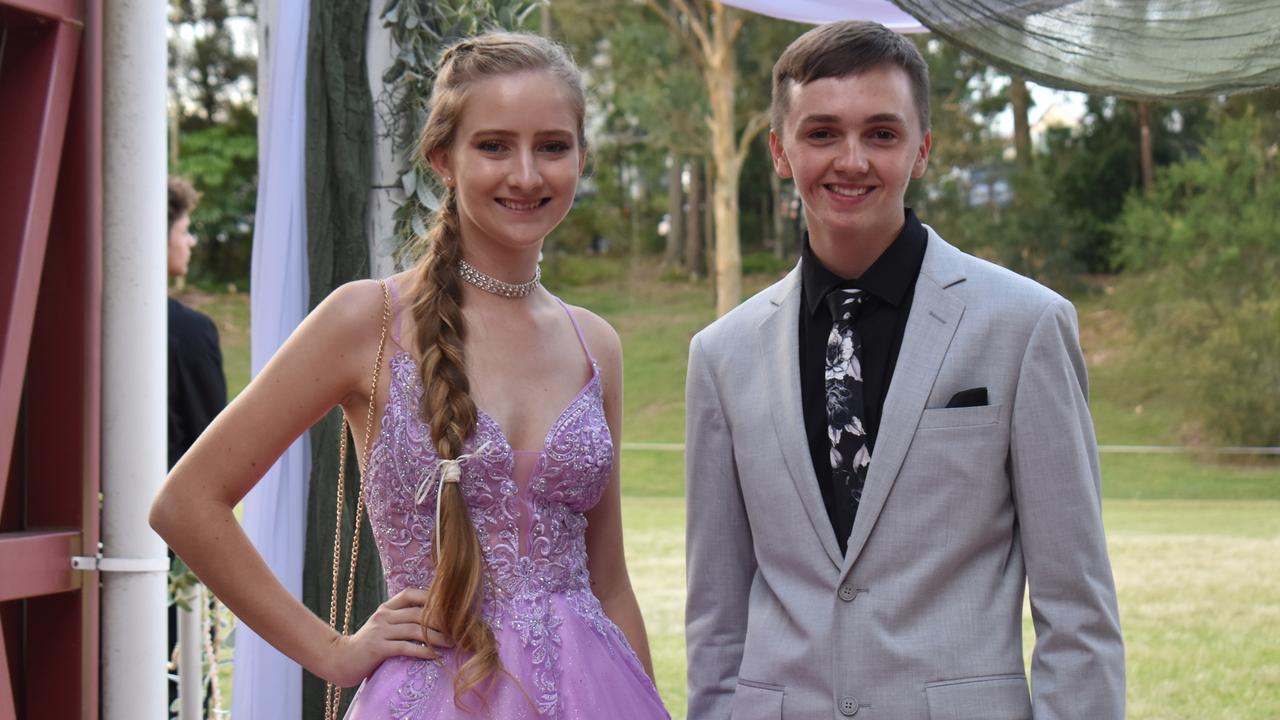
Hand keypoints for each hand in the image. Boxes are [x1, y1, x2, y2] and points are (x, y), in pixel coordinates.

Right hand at [319, 588, 454, 686]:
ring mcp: (380, 631)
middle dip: (441, 620)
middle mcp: (383, 615)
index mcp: (386, 608)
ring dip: (437, 637)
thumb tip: (431, 616)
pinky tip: (435, 655)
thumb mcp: (384, 626)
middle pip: (418, 612)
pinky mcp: (378, 648)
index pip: (410, 594)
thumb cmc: (368, 644)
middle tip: (459, 628)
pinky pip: (405, 647)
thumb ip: (401, 619)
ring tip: (452, 643)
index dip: (430, 597)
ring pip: (415, 630)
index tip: (450, 605)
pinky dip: (423, 651)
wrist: (341, 660)